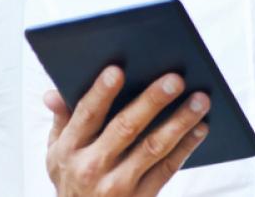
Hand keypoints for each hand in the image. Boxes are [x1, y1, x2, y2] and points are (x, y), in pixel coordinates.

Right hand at [43, 65, 209, 196]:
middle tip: (175, 79)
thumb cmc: (72, 181)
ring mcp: (117, 185)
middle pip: (125, 128)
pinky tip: (200, 127)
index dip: (100, 92)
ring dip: (179, 122)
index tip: (117, 70)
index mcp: (68, 149)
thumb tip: (54, 93)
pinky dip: (186, 147)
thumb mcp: (56, 155)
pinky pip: (167, 169)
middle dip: (152, 101)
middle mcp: (91, 167)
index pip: (86, 115)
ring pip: (153, 148)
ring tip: (200, 100)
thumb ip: (61, 120)